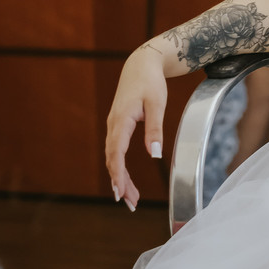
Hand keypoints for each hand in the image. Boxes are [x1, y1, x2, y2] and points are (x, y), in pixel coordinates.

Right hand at [105, 44, 168, 210]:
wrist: (141, 63)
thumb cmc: (150, 82)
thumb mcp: (157, 103)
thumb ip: (155, 128)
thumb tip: (155, 154)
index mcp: (121, 119)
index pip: (116, 152)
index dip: (118, 174)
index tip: (120, 193)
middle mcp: (113, 124)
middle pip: (112, 159)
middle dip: (120, 183)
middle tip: (130, 204)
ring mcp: (114, 125)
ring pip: (113, 157)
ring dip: (120, 177)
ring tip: (131, 198)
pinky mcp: (118, 126)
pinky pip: (116, 150)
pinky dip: (120, 167)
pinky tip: (126, 180)